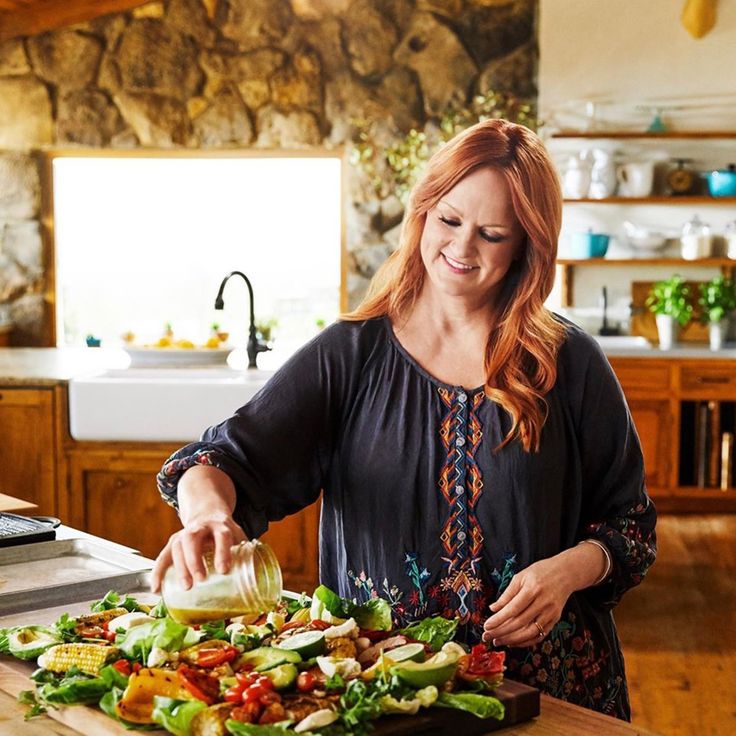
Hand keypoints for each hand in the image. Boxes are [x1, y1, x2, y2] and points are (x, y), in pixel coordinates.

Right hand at [151, 511, 245, 592]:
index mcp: (221, 525)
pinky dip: (158, 572)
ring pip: (177, 547)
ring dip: (180, 567)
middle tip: (200, 579)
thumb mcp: (238, 537)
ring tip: (186, 587)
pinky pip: (163, 556)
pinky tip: (156, 589)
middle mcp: (201, 527)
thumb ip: (246, 556)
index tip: (223, 570)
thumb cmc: (226, 533)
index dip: (223, 552)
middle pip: (193, 539)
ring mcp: (184, 533)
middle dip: (195, 559)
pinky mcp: (174, 542)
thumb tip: (257, 583)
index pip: (222, 535)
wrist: (208, 514)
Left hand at [482, 543, 607, 647]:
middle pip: (520, 623)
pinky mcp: (555, 620)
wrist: (566, 573)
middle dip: (501, 632)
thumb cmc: (540, 572)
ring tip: (497, 641)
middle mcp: (543, 603)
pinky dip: (525, 642)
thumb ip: (507, 594)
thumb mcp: (521, 576)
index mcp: (533, 589)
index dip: (499, 619)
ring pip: (530, 633)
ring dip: (512, 640)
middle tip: (486, 636)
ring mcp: (551, 613)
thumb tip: (493, 609)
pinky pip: (539, 636)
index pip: (513, 609)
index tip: (486, 626)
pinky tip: (512, 642)